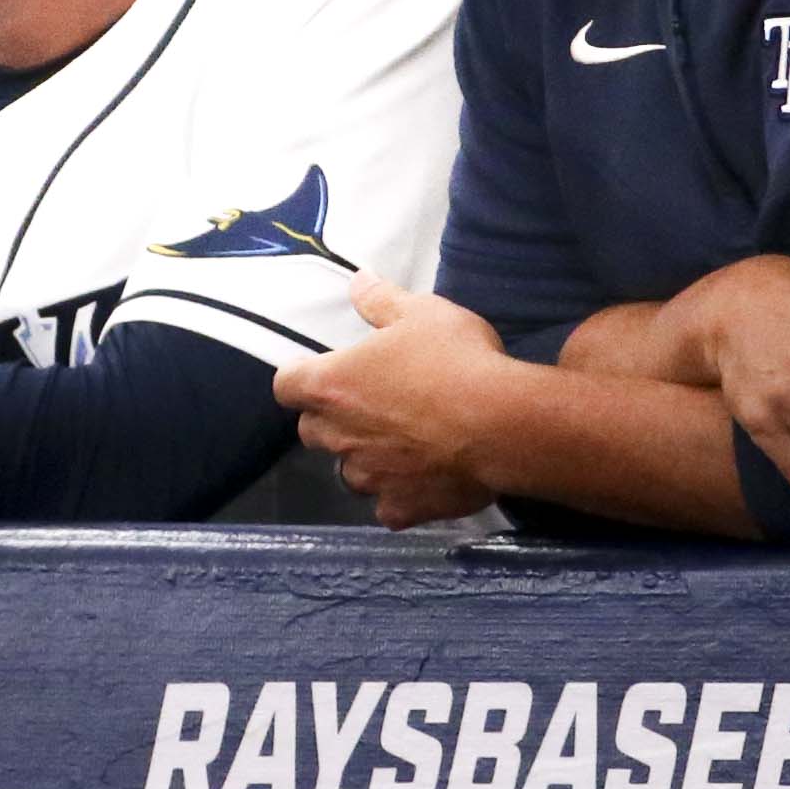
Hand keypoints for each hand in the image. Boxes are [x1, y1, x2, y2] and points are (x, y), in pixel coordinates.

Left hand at [271, 276, 509, 528]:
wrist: (503, 425)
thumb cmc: (456, 361)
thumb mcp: (422, 314)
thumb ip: (382, 300)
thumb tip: (357, 280)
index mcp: (331, 386)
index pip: (286, 385)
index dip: (301, 378)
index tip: (322, 372)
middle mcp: (338, 435)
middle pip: (313, 429)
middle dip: (332, 419)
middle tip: (372, 404)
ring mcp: (368, 476)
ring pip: (349, 470)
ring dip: (365, 458)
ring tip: (402, 443)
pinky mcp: (400, 508)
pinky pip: (387, 506)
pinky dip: (398, 496)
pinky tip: (423, 480)